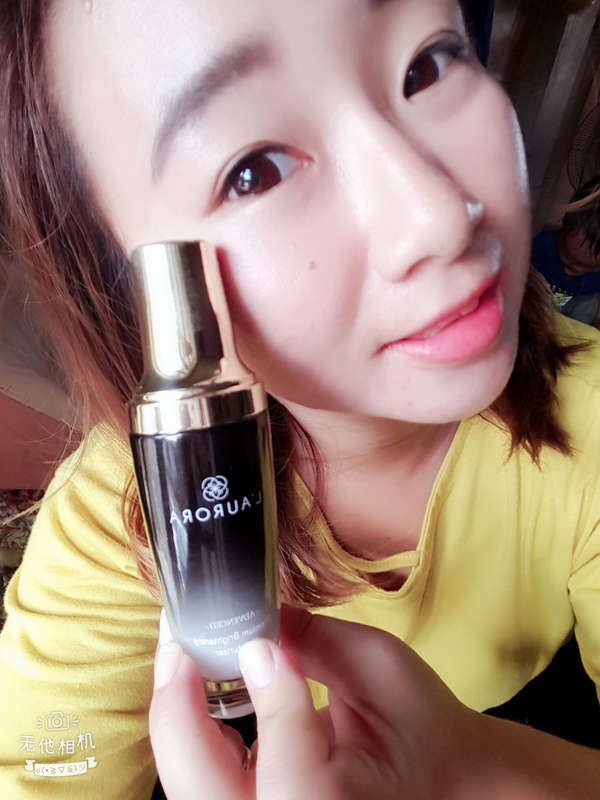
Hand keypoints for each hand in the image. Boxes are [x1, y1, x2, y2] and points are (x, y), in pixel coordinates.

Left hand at [149, 606, 481, 799]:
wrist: (443, 777)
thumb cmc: (423, 728)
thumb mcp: (381, 667)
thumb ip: (314, 643)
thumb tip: (253, 622)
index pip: (286, 768)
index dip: (266, 692)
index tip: (258, 638)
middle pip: (200, 788)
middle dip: (178, 709)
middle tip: (177, 643)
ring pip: (190, 784)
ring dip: (180, 717)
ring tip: (184, 655)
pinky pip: (201, 780)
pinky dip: (193, 731)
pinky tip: (202, 685)